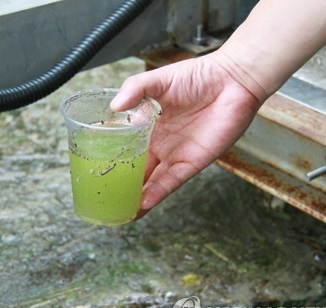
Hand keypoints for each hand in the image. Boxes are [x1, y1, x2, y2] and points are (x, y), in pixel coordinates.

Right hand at [110, 51, 263, 217]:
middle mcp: (159, 144)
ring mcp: (175, 155)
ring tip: (119, 212)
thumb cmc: (197, 77)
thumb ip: (135, 90)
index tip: (93, 171)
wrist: (232, 81)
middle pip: (136, 170)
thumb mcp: (158, 79)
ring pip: (151, 182)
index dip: (110, 160)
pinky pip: (171, 182)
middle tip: (102, 199)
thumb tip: (114, 107)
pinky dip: (157, 193)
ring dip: (137, 197)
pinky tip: (143, 204)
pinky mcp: (192, 163)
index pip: (124, 148)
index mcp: (147, 126)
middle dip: (121, 185)